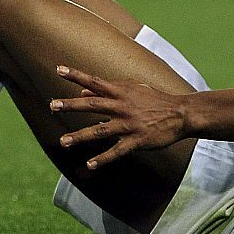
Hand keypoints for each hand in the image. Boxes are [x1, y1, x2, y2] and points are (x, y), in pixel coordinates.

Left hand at [49, 65, 189, 169]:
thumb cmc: (155, 100)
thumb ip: (108, 90)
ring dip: (80, 136)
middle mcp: (122, 106)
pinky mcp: (136, 140)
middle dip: (71, 105)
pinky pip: (116, 151)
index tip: (58, 69)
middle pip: (92, 104)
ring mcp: (128, 124)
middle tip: (52, 105)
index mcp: (121, 92)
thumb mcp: (133, 89)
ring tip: (63, 141)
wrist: (180, 114)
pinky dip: (103, 159)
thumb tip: (83, 91)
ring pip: (100, 130)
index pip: (94, 81)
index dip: (76, 75)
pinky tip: (90, 164)